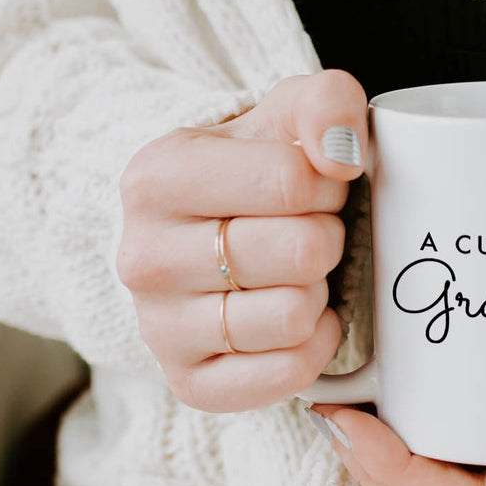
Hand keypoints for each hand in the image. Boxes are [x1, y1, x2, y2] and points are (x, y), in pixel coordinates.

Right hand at [117, 69, 368, 410]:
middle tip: (310, 232)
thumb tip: (342, 152)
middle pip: (301, 253)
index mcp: (155, 178)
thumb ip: (327, 102)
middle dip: (328, 238)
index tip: (313, 185)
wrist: (215, 232)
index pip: (291, 181)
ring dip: (320, 293)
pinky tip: (302, 319)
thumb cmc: (261, 169)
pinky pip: (288, 374)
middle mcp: (143, 257)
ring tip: (297, 274)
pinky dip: (316, 347)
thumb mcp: (290, 112)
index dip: (329, 184)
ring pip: (294, 317)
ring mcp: (159, 328)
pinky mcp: (189, 383)